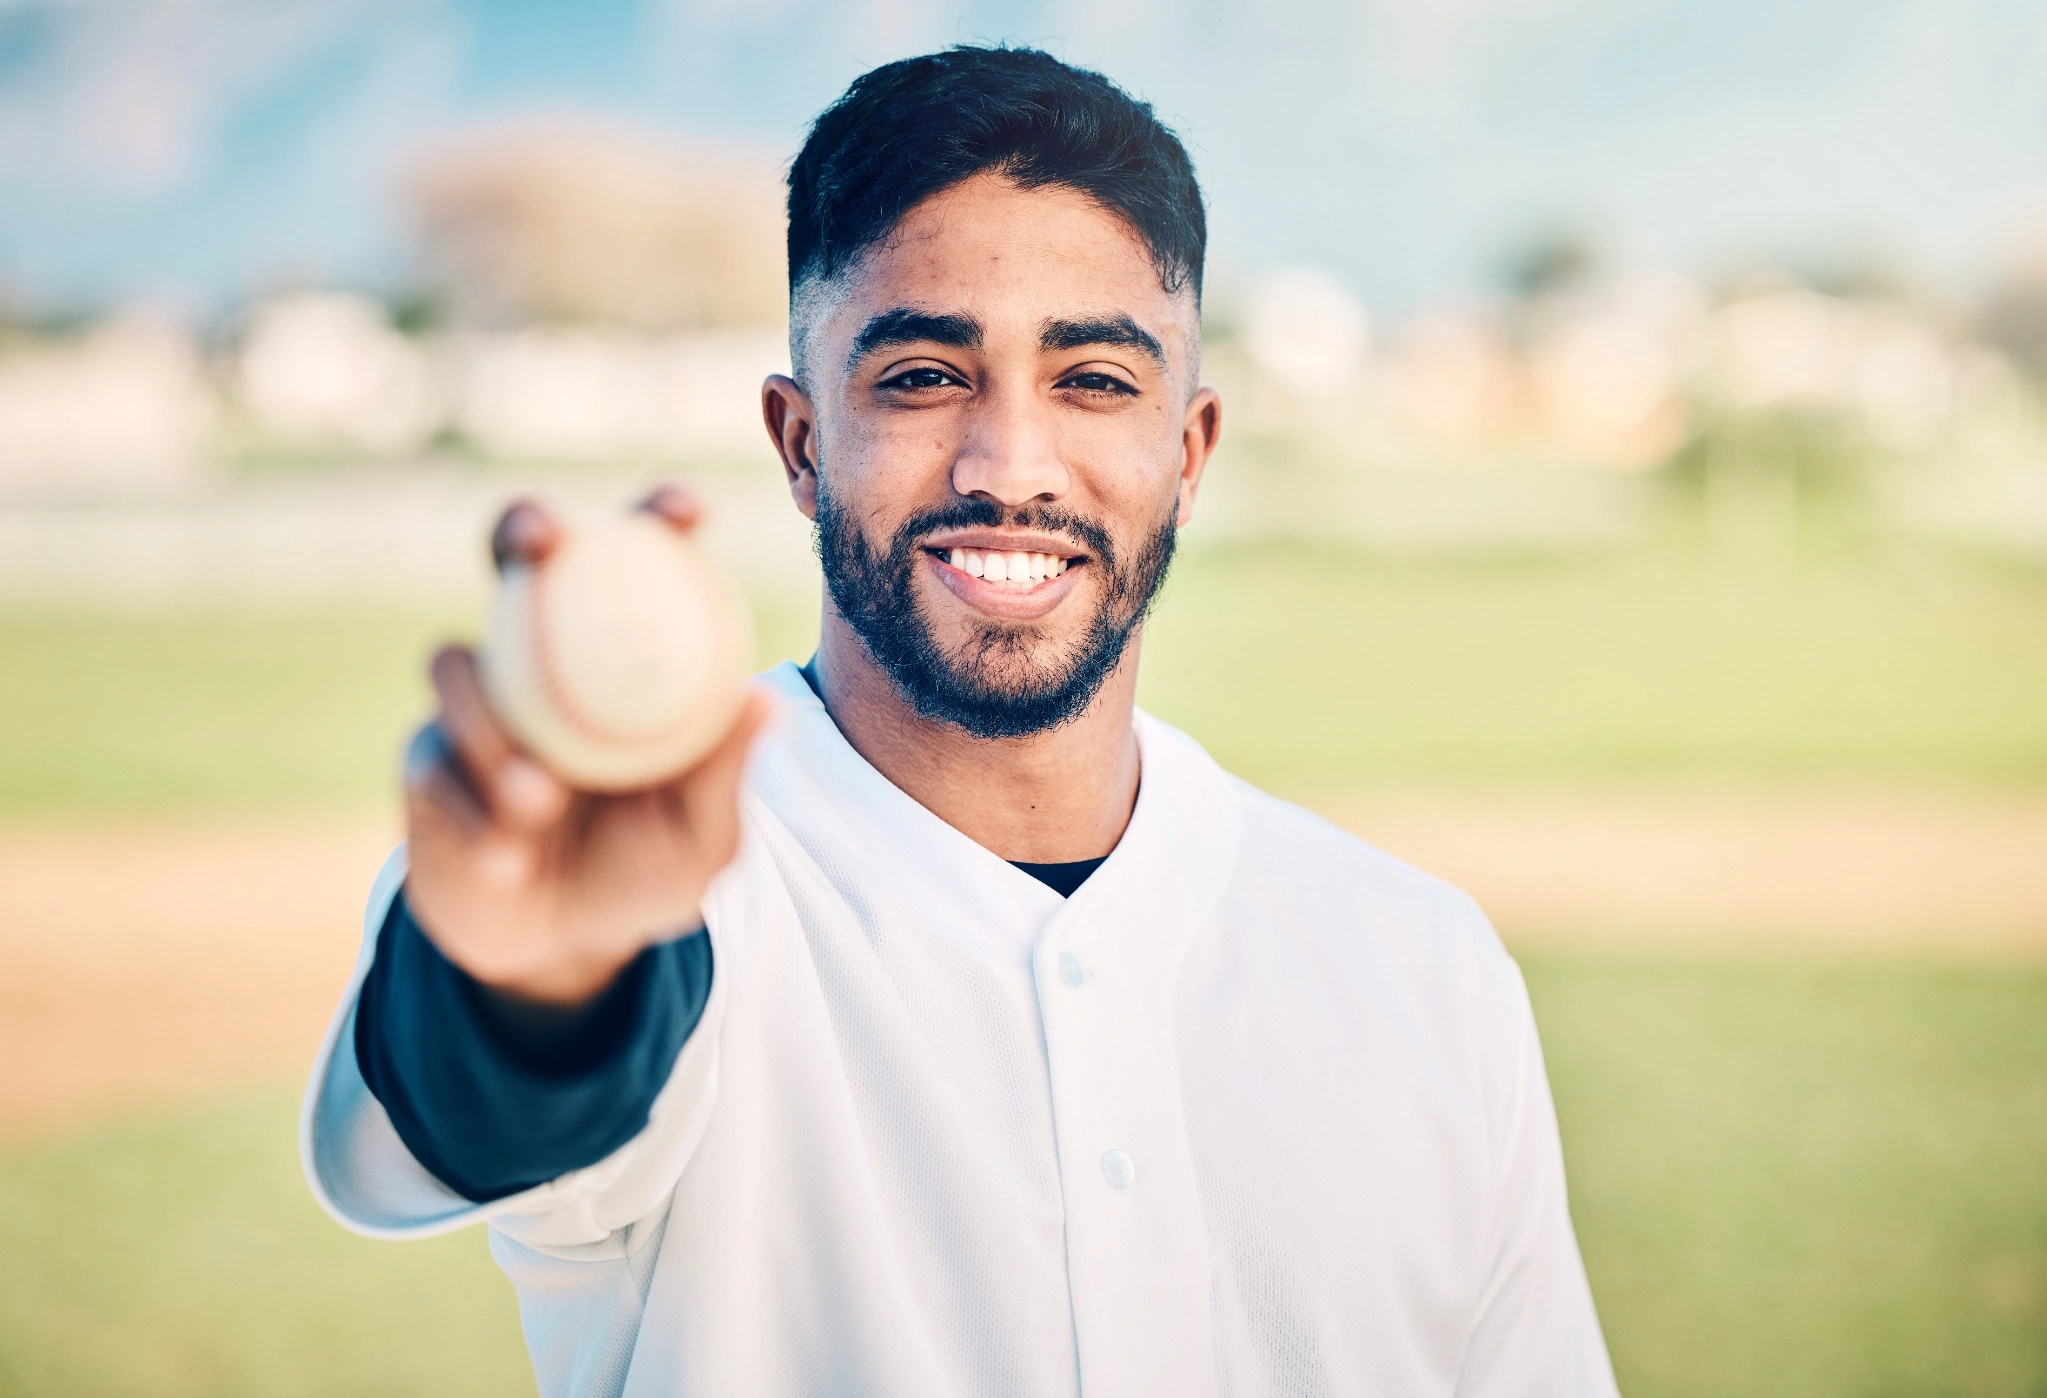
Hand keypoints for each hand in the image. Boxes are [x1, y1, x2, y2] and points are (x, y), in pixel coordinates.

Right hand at [401, 485, 773, 1006]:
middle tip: (541, 542)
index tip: (687, 510)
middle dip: (523, 526)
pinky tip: (508, 855)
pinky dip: (474, 808)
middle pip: (517, 558)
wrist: (560, 946)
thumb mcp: (701, 838)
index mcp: (621, 657)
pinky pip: (435, 762)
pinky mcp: (425, 758)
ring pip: (457, 664)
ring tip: (539, 802)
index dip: (657, 516)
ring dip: (493, 728)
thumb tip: (763, 700)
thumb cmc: (643, 872)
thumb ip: (723, 774)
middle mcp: (544, 657)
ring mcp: (478, 703)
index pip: (639, 561)